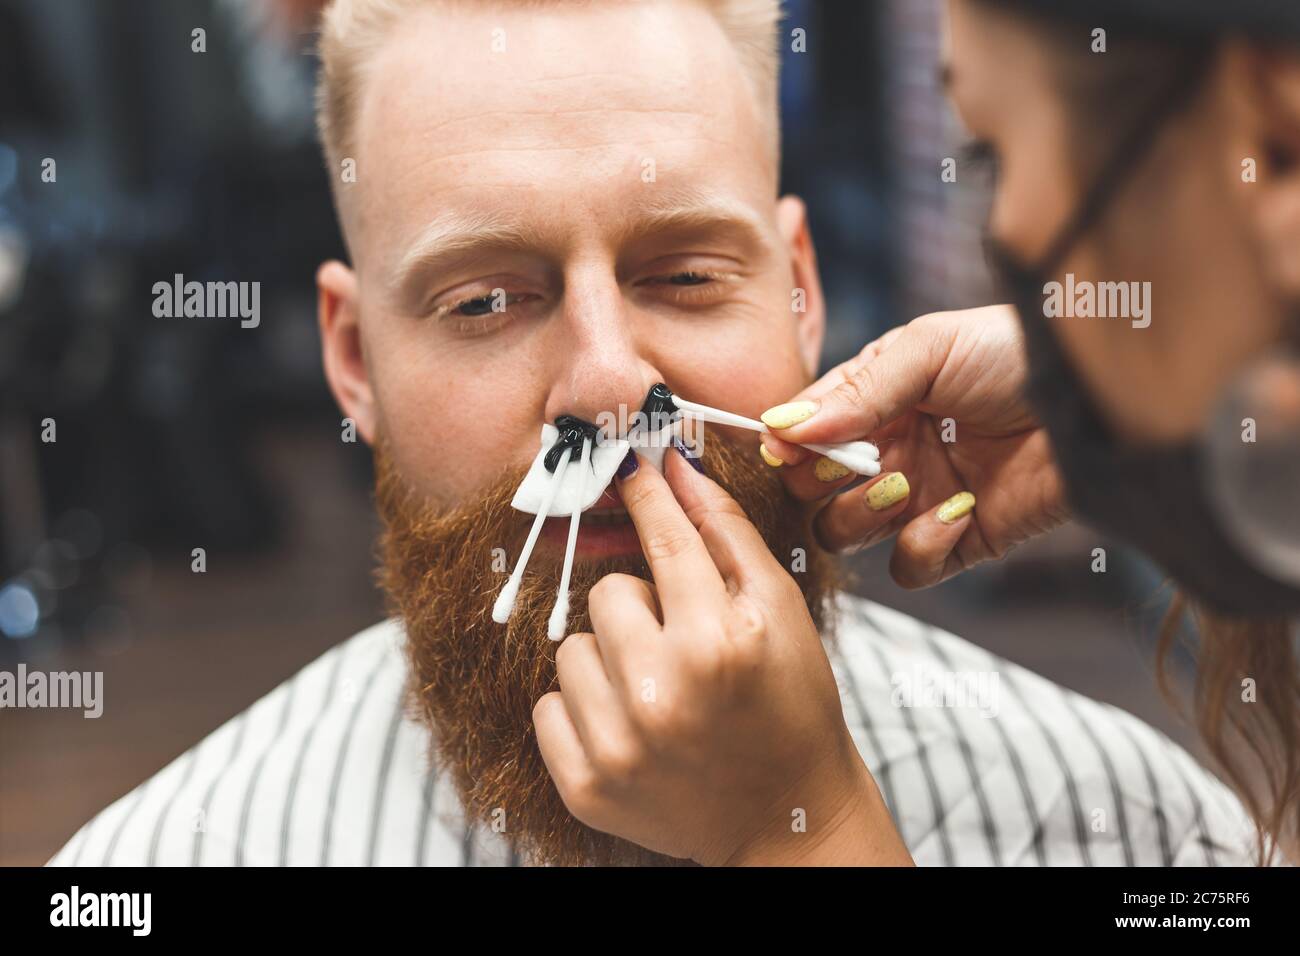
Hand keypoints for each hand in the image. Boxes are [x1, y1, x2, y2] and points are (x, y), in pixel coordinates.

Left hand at [532, 445, 910, 865]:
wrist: (787, 816)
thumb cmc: (791, 702)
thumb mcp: (779, 609)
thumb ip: (727, 533)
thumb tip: (675, 466)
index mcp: (719, 643)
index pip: (665, 540)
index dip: (646, 496)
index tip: (628, 465)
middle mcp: (663, 695)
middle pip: (607, 594)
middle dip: (640, 607)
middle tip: (680, 641)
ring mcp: (617, 747)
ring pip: (572, 650)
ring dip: (609, 660)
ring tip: (658, 689)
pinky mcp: (585, 787)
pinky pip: (548, 707)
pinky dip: (582, 710)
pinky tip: (631, 726)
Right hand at [759, 306, 1068, 587]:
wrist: (1094, 398)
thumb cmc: (1013, 354)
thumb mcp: (927, 350)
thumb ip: (855, 391)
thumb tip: (783, 428)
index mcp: (872, 402)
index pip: (805, 433)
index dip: (788, 445)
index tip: (784, 449)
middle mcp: (887, 452)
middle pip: (811, 492)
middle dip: (819, 481)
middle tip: (852, 463)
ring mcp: (918, 500)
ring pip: (845, 534)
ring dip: (860, 514)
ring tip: (903, 484)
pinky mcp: (958, 541)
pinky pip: (910, 569)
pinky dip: (922, 547)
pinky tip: (960, 510)